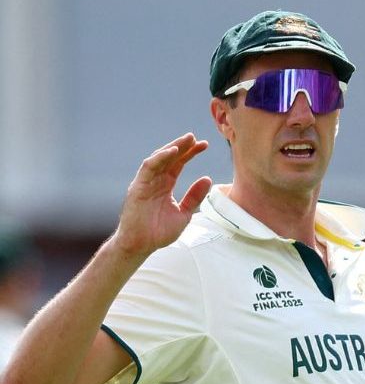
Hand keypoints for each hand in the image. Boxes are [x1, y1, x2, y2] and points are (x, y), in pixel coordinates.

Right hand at [113, 133, 211, 257]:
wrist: (142, 245)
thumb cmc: (159, 231)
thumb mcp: (184, 213)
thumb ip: (194, 196)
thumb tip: (207, 179)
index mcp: (165, 185)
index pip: (179, 164)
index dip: (190, 153)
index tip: (204, 145)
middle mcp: (155, 181)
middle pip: (170, 158)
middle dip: (183, 146)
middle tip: (196, 138)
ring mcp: (146, 182)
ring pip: (159, 159)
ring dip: (172, 148)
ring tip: (187, 140)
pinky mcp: (138, 187)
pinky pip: (148, 168)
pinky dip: (160, 158)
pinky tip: (172, 151)